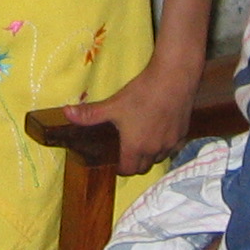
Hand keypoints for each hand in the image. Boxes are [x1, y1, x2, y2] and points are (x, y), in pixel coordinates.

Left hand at [68, 55, 201, 173]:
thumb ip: (90, 114)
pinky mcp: (183, 133)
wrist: (174, 79)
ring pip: (159, 157)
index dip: (121, 169)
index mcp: (136, 148)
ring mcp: (171, 143)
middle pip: (144, 167)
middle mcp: (155, 150)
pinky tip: (160, 130)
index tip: (116, 162)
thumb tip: (66, 113)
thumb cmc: (142, 93)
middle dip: (135, 163)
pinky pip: (173, 147)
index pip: (128, 170)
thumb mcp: (113, 104)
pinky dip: (165, 144)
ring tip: (142, 141)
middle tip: (127, 152)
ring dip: (150, 154)